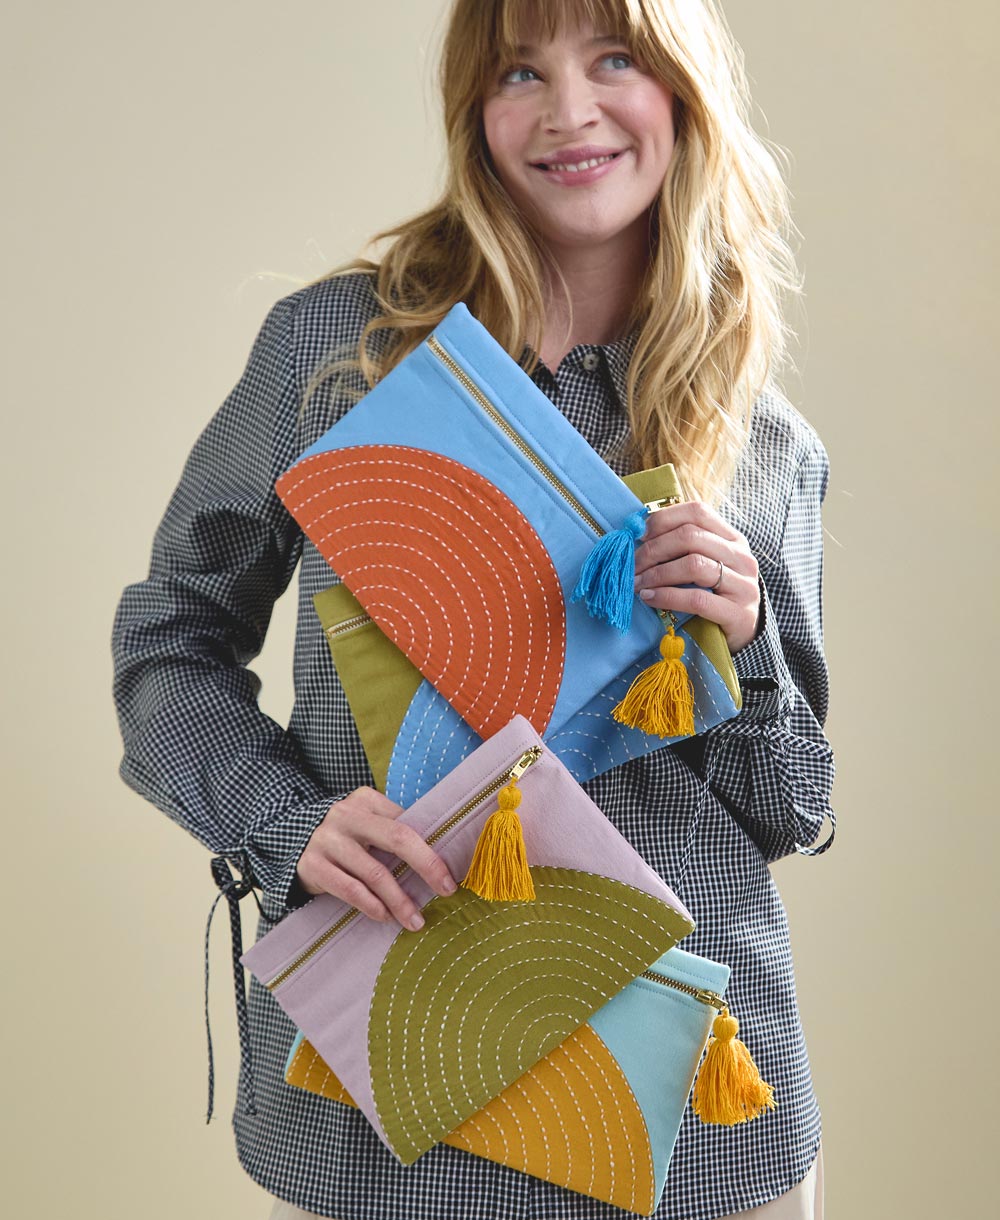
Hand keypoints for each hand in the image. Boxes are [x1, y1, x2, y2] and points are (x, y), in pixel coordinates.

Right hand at [296, 787, 457, 930]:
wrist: (287, 841)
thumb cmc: (342, 836)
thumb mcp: (363, 823)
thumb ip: (391, 831)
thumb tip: (437, 859)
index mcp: (366, 800)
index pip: (407, 823)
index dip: (432, 849)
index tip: (450, 874)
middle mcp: (347, 815)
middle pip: (398, 839)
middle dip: (427, 866)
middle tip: (446, 890)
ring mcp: (327, 840)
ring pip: (374, 872)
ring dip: (399, 900)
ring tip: (415, 919)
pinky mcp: (312, 865)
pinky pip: (349, 889)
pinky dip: (371, 905)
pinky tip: (384, 916)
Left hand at [633, 501, 760, 653]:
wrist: (745, 634)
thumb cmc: (716, 595)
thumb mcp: (706, 565)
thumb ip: (683, 548)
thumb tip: (639, 534)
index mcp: (732, 539)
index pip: (697, 512)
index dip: (663, 519)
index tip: (639, 534)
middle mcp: (741, 557)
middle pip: (690, 536)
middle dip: (653, 549)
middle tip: (632, 565)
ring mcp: (743, 585)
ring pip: (694, 565)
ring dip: (657, 573)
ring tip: (637, 583)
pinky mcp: (738, 614)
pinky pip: (696, 599)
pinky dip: (667, 597)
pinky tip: (649, 598)